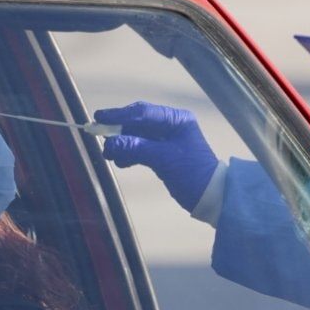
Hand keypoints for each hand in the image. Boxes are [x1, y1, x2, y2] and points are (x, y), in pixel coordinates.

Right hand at [95, 102, 217, 211]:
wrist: (211, 196)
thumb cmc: (191, 173)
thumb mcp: (163, 159)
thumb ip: (135, 148)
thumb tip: (109, 144)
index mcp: (176, 120)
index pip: (143, 112)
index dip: (120, 115)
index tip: (99, 118)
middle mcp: (171, 125)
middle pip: (138, 122)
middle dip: (119, 130)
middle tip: (98, 134)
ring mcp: (166, 140)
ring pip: (137, 136)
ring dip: (122, 143)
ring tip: (109, 154)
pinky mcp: (162, 154)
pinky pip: (140, 148)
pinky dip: (129, 153)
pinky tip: (120, 161)